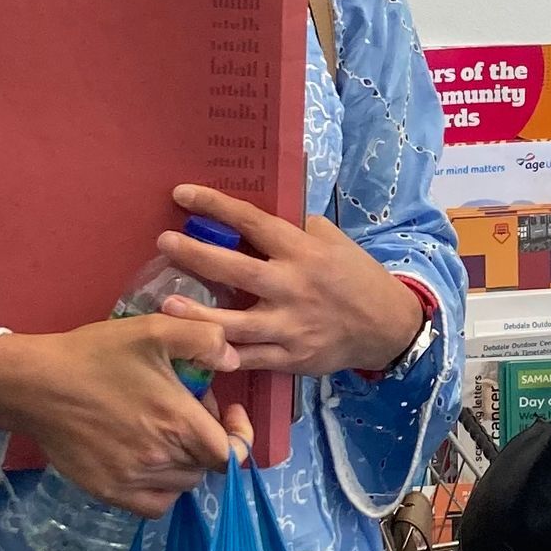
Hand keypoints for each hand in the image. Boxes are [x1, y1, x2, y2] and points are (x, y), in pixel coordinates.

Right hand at [0, 314, 239, 516]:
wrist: (36, 384)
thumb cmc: (97, 355)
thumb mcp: (154, 329)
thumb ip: (204, 338)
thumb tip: (233, 360)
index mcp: (177, 422)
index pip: (230, 453)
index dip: (238, 434)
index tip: (226, 411)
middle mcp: (160, 457)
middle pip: (206, 465)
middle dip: (206, 438)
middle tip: (185, 408)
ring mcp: (132, 479)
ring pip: (182, 485)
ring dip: (185, 461)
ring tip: (165, 430)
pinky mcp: (107, 492)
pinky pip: (154, 505)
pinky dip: (163, 490)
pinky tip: (152, 462)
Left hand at [157, 184, 422, 377]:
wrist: (385, 326)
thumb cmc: (355, 277)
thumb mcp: (334, 241)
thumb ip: (297, 230)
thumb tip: (255, 219)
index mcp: (303, 251)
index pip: (253, 221)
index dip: (216, 206)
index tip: (182, 193)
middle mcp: (293, 286)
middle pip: (236, 269)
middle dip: (196, 255)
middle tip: (164, 243)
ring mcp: (289, 325)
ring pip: (235, 322)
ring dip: (198, 313)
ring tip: (166, 305)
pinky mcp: (289, 357)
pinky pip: (248, 358)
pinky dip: (222, 355)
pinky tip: (195, 349)